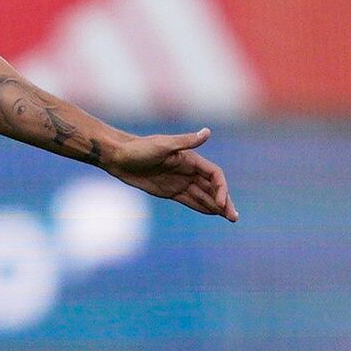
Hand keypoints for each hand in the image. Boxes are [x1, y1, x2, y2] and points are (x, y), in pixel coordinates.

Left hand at [100, 128, 238, 221]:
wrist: (116, 156)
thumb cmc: (138, 148)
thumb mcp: (162, 145)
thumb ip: (186, 141)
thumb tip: (207, 132)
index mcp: (190, 159)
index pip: (214, 175)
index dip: (221, 189)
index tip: (221, 203)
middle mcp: (187, 170)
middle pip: (212, 187)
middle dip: (224, 201)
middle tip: (234, 217)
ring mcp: (179, 181)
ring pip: (203, 195)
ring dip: (216, 206)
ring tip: (229, 218)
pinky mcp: (169, 191)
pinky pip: (190, 200)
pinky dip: (202, 207)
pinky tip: (212, 214)